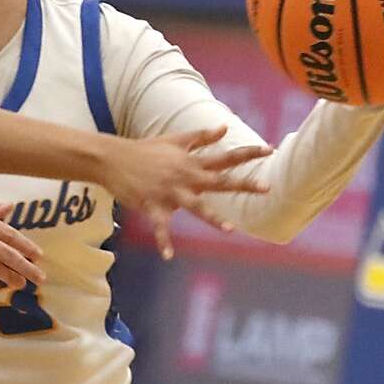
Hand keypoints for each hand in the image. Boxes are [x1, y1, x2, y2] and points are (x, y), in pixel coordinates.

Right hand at [99, 125, 271, 258]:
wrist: (113, 159)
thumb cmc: (145, 149)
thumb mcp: (175, 139)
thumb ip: (201, 136)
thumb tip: (225, 128)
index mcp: (191, 161)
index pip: (225, 156)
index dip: (248, 153)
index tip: (270, 150)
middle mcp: (185, 176)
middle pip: (219, 181)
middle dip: (243, 184)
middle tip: (266, 187)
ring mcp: (169, 192)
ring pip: (196, 206)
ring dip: (213, 218)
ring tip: (229, 230)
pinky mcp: (153, 206)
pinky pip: (161, 227)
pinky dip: (163, 242)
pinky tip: (168, 256)